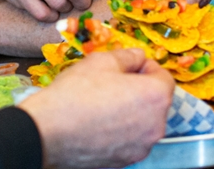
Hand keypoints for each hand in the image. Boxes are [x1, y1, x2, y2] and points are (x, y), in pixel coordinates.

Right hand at [19, 48, 173, 168]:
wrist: (49, 131)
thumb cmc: (76, 93)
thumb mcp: (102, 61)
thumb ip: (128, 55)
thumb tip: (138, 57)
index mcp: (155, 97)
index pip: (164, 77)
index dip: (147, 67)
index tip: (130, 66)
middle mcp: (156, 125)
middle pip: (156, 101)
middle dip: (140, 89)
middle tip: (113, 83)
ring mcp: (142, 146)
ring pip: (144, 121)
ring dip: (131, 110)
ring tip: (103, 103)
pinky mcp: (127, 160)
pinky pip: (131, 138)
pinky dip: (122, 129)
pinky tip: (99, 122)